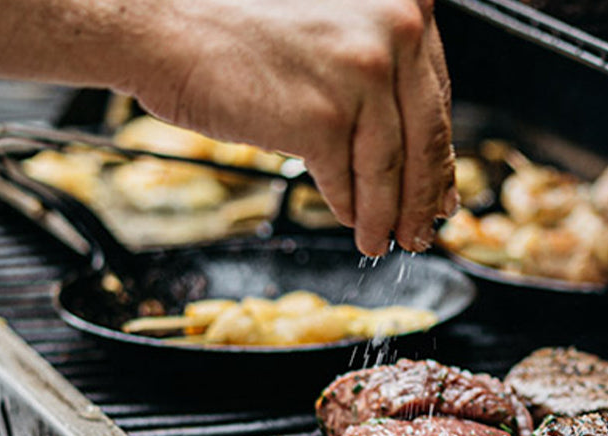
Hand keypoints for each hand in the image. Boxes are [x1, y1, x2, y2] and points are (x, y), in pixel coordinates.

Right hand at [132, 0, 457, 255]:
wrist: (165, 28)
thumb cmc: (235, 26)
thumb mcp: (331, 27)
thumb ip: (377, 66)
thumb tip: (417, 144)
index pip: (436, 90)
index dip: (439, 146)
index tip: (442, 181)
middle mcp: (396, 28)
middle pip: (428, 131)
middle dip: (426, 190)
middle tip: (427, 223)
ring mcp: (363, 74)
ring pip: (393, 165)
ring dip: (390, 212)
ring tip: (388, 238)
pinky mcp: (326, 118)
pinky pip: (350, 180)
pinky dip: (352, 208)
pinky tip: (352, 221)